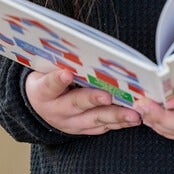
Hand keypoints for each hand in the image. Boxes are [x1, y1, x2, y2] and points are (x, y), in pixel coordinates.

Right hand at [25, 68, 141, 134]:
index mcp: (42, 92)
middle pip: (75, 104)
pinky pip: (102, 127)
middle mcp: (56, 111)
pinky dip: (119, 123)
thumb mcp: (44, 69)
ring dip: (115, 116)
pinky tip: (134, 118)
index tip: (66, 74)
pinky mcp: (83, 129)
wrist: (38, 106)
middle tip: (107, 96)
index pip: (49, 85)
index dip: (57, 80)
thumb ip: (59, 61)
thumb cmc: (46, 79)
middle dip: (93, 99)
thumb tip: (79, 44)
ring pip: (94, 120)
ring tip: (133, 114)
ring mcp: (70, 123)